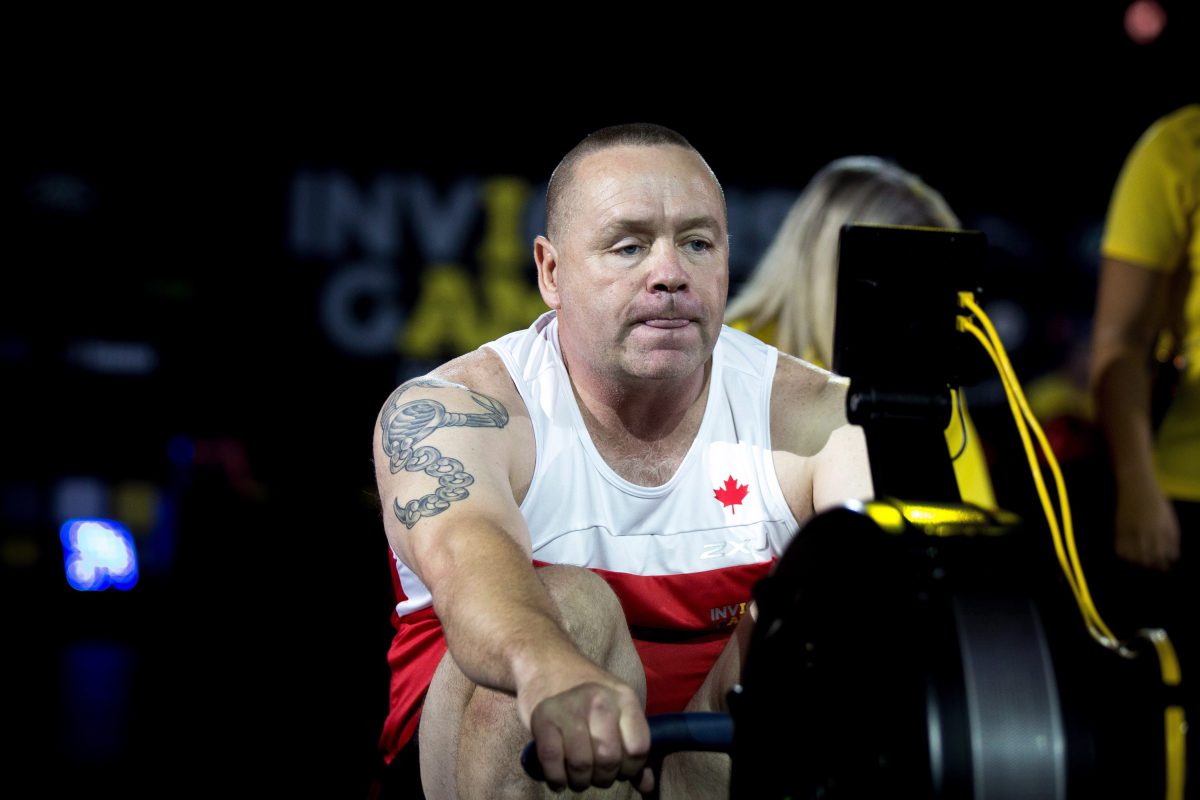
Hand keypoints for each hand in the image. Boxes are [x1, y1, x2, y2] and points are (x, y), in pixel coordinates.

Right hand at [527, 680, 652, 792]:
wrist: (547, 661)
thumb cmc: (586, 692)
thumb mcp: (617, 708)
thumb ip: (633, 746)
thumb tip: (646, 786)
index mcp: (624, 698)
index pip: (638, 748)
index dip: (631, 769)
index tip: (620, 770)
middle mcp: (599, 700)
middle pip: (609, 760)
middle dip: (603, 778)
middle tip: (595, 775)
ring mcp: (569, 707)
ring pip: (581, 764)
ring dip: (580, 781)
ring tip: (577, 778)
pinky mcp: (542, 717)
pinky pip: (552, 760)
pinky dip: (556, 778)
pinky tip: (559, 779)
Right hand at [1114, 477, 1179, 570]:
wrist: (1136, 486)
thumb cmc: (1156, 501)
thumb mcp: (1170, 519)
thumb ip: (1172, 538)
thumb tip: (1173, 556)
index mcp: (1162, 531)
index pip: (1164, 555)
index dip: (1163, 563)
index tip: (1163, 566)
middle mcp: (1147, 533)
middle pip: (1149, 558)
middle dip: (1150, 564)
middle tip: (1151, 566)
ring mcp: (1132, 531)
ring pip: (1134, 556)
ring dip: (1137, 562)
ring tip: (1139, 562)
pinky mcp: (1120, 528)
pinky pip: (1120, 548)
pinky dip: (1124, 555)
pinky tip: (1127, 555)